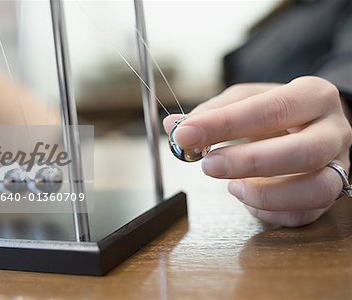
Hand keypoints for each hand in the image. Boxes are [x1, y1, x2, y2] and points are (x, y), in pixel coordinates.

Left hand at [164, 76, 351, 226]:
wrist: (311, 124)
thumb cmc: (274, 111)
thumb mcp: (244, 100)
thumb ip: (211, 112)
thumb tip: (173, 126)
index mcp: (312, 95)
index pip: (271, 109)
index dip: (225, 124)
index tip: (186, 134)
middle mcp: (334, 130)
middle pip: (303, 152)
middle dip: (249, 162)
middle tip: (208, 165)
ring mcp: (339, 166)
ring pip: (315, 190)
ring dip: (265, 194)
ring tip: (232, 186)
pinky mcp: (331, 195)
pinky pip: (304, 214)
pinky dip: (269, 211)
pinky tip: (247, 198)